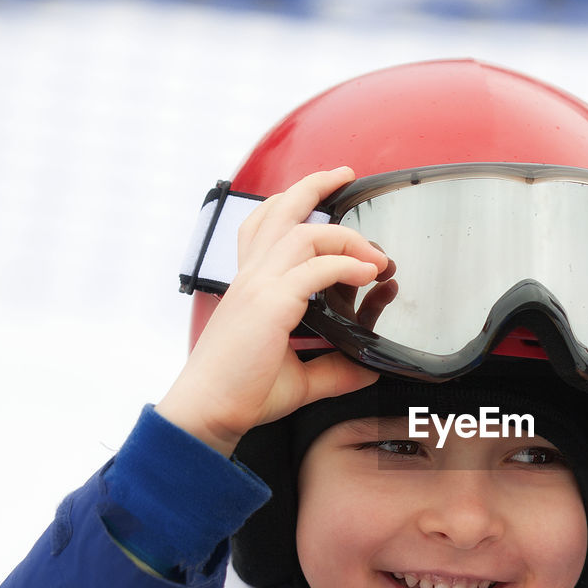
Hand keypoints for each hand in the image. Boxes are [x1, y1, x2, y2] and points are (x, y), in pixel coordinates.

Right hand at [156, 167, 387, 455]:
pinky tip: (367, 274)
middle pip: (279, 210)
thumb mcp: (300, 378)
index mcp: (251, 285)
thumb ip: (334, 369)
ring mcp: (258, 287)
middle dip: (314, 185)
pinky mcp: (270, 305)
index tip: (326, 195)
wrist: (211, 412)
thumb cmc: (241, 393)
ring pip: (304, 233)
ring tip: (376, 255)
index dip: (293, 204)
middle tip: (344, 175)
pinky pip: (315, 269)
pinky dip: (346, 265)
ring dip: (346, 236)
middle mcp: (252, 277)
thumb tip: (366, 370)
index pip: (265, 226)